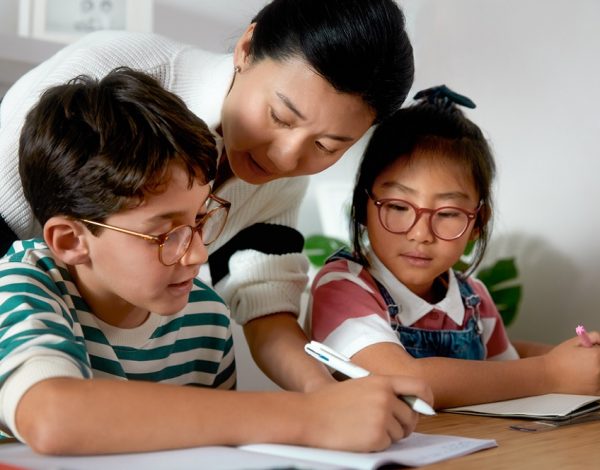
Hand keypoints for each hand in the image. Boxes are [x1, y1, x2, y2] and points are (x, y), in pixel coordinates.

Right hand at [299, 375, 431, 451]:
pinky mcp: (377, 436)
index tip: (425, 408)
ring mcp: (382, 417)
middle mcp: (385, 397)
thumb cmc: (329, 403)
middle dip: (404, 423)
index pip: (419, 387)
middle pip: (412, 415)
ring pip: (400, 432)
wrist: (308, 416)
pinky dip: (377, 444)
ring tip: (364, 428)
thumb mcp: (360, 386)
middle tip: (389, 425)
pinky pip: (388, 445)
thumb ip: (384, 391)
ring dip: (387, 434)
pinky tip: (359, 436)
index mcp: (382, 381)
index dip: (426, 399)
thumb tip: (410, 404)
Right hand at [544, 331, 599, 393]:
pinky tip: (585, 377)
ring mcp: (598, 382)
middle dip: (596, 359)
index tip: (592, 351)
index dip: (596, 349)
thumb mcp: (573, 341)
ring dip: (596, 369)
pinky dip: (596, 380)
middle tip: (586, 358)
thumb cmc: (558, 359)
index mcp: (596, 355)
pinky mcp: (595, 392)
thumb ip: (593, 337)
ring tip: (583, 368)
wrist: (547, 375)